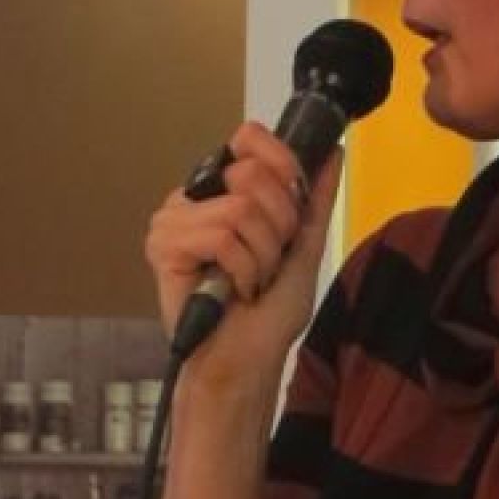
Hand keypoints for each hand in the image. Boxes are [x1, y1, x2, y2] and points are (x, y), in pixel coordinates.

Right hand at [145, 124, 342, 376]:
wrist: (247, 360)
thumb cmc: (269, 313)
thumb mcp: (305, 247)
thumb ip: (316, 198)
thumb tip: (335, 150)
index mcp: (226, 189)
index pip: (249, 138)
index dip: (282, 166)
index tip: (293, 208)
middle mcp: (196, 196)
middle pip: (251, 174)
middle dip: (278, 225)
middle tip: (268, 260)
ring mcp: (174, 218)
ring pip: (239, 207)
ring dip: (262, 255)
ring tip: (250, 280)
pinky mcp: (163, 244)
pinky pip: (221, 235)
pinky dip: (243, 269)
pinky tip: (234, 291)